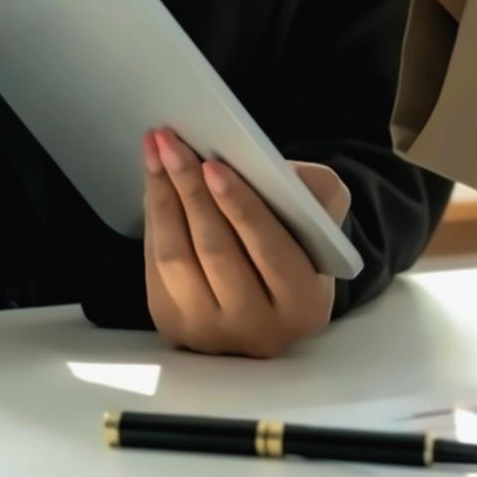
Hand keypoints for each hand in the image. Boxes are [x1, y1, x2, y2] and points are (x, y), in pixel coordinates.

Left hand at [141, 128, 350, 358]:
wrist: (267, 299)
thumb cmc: (297, 246)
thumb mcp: (323, 220)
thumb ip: (315, 193)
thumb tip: (266, 166)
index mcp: (303, 304)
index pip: (270, 251)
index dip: (240, 207)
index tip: (213, 165)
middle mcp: (257, 329)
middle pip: (216, 251)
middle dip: (190, 190)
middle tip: (171, 143)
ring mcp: (211, 333)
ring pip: (177, 259)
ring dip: (162, 198)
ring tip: (155, 152)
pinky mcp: (174, 325)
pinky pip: (155, 266)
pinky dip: (153, 218)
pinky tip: (153, 182)